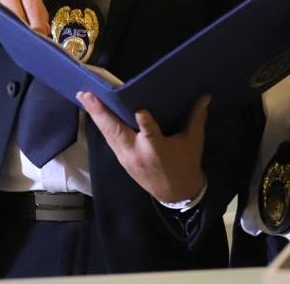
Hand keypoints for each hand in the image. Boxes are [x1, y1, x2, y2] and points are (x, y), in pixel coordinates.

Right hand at [0, 0, 48, 36]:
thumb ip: (35, 5)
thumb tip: (44, 29)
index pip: (35, 10)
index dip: (40, 29)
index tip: (42, 39)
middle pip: (20, 19)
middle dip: (26, 33)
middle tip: (29, 40)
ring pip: (4, 25)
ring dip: (10, 32)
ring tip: (13, 31)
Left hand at [78, 91, 209, 204]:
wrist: (175, 193)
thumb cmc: (185, 165)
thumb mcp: (193, 142)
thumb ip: (196, 118)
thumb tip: (205, 96)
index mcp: (157, 149)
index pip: (150, 134)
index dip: (145, 122)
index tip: (140, 109)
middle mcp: (137, 152)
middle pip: (116, 132)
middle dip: (101, 113)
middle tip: (87, 95)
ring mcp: (126, 156)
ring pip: (108, 134)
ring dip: (95, 116)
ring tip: (84, 97)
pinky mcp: (121, 158)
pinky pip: (109, 139)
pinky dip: (101, 125)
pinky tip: (93, 112)